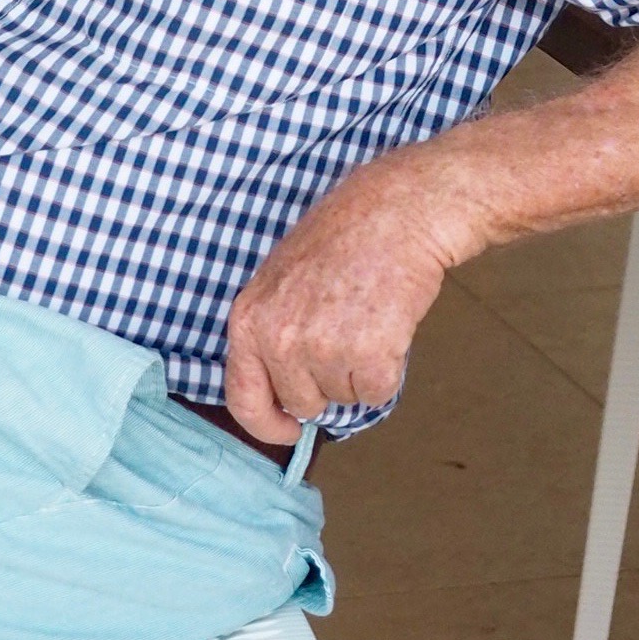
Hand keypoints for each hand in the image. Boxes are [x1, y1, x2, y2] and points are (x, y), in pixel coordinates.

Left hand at [223, 158, 468, 439]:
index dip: (268, 423)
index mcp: (248, 319)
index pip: (243, 399)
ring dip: (359, 371)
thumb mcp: (280, 281)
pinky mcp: (369, 355)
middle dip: (324, 383)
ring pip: (343, 398)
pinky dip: (389, 370)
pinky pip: (378, 393)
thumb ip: (272, 332)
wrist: (395, 212)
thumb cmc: (342, 238)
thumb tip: (282, 394)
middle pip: (302, 403)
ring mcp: (323, 349)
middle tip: (343, 333)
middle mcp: (279, 338)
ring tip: (364, 318)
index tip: (288, 427)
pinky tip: (387, 326)